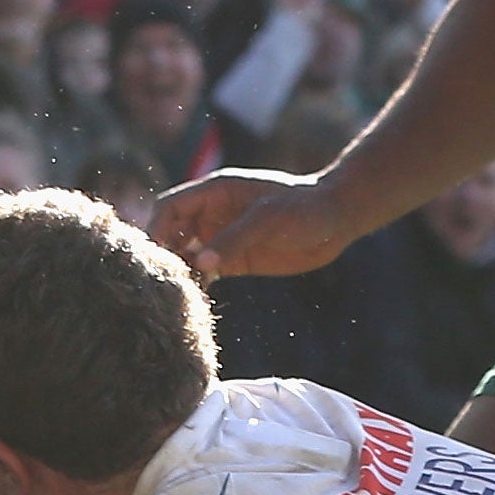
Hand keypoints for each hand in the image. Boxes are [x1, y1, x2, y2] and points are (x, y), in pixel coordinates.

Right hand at [151, 167, 350, 279]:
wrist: (337, 220)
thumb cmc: (304, 208)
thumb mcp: (268, 219)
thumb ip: (234, 238)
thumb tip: (200, 262)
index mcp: (215, 193)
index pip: (169, 208)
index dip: (157, 229)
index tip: (157, 257)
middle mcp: (213, 214)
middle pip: (171, 233)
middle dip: (164, 255)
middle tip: (166, 282)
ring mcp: (223, 238)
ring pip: (185, 255)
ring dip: (180, 273)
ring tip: (180, 295)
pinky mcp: (236, 260)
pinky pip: (206, 272)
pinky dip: (198, 285)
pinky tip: (198, 300)